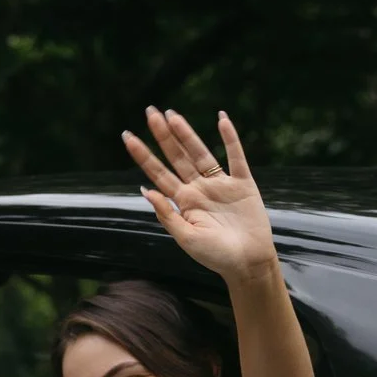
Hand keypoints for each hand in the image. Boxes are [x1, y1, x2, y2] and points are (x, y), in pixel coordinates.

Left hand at [123, 108, 274, 282]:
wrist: (248, 264)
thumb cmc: (216, 256)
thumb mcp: (186, 238)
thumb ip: (167, 214)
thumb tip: (144, 189)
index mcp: (183, 202)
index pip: (158, 174)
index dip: (143, 155)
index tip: (127, 136)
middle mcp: (199, 189)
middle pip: (177, 156)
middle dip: (163, 135)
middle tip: (150, 111)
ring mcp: (220, 185)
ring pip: (200, 153)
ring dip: (187, 134)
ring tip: (172, 114)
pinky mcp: (243, 184)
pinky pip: (236, 156)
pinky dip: (230, 138)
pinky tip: (221, 119)